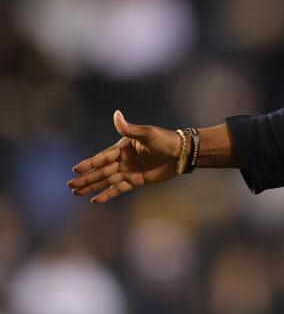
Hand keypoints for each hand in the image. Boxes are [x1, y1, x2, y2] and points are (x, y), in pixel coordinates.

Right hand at [67, 110, 182, 203]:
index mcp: (123, 147)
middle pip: (102, 171)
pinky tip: (95, 200)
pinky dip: (108, 194)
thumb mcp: (147, 134)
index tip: (76, 170)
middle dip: (86, 178)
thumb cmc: (165, 140)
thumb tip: (116, 114)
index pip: (103, 157)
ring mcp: (129, 170)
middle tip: (70, 185)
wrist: (182, 153)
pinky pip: (119, 189)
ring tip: (76, 193)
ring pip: (107, 181)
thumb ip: (129, 129)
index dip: (90, 164)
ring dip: (92, 186)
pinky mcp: (136, 181)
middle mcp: (123, 159)